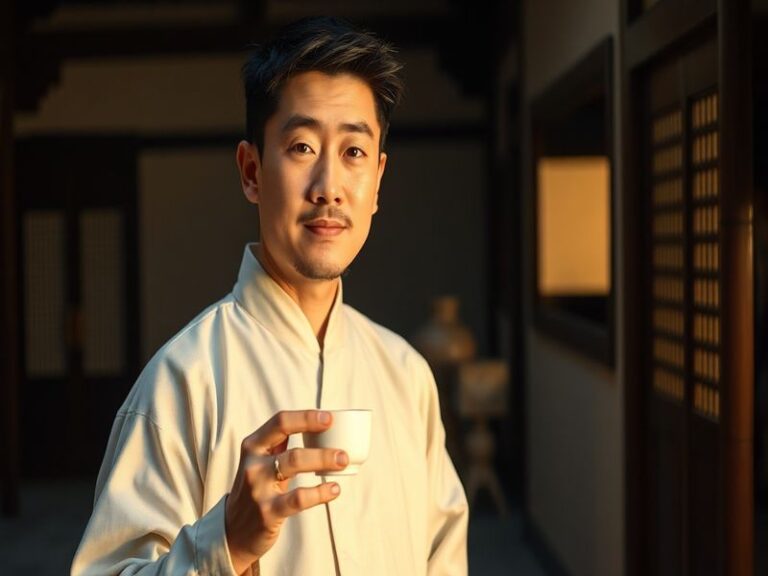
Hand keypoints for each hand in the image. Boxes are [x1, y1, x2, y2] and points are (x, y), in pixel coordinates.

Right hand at [225, 410, 347, 573]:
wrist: (233, 532)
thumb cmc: (255, 490)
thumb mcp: (260, 462)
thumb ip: (279, 444)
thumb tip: (315, 425)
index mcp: (252, 446)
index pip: (281, 422)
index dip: (306, 417)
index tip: (329, 418)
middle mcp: (253, 464)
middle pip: (291, 447)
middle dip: (322, 448)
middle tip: (344, 452)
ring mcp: (258, 488)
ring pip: (294, 465)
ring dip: (323, 462)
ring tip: (343, 463)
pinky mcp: (267, 512)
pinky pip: (299, 498)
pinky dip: (320, 492)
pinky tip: (334, 490)